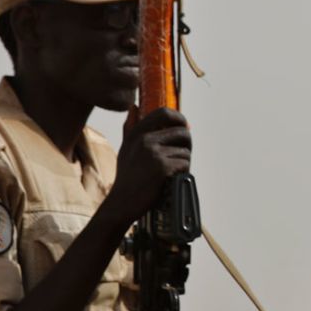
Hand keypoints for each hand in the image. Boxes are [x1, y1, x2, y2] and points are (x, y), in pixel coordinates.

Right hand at [102, 107, 191, 227]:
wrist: (122, 203)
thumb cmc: (127, 177)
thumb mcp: (125, 148)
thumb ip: (130, 128)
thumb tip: (134, 107)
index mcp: (137, 133)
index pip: (164, 112)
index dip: (179, 118)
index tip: (184, 126)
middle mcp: (145, 140)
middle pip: (182, 131)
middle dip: (188, 143)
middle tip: (183, 155)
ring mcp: (154, 153)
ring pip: (185, 151)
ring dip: (184, 163)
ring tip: (173, 172)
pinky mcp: (162, 167)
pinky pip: (185, 164)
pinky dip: (183, 172)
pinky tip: (172, 180)